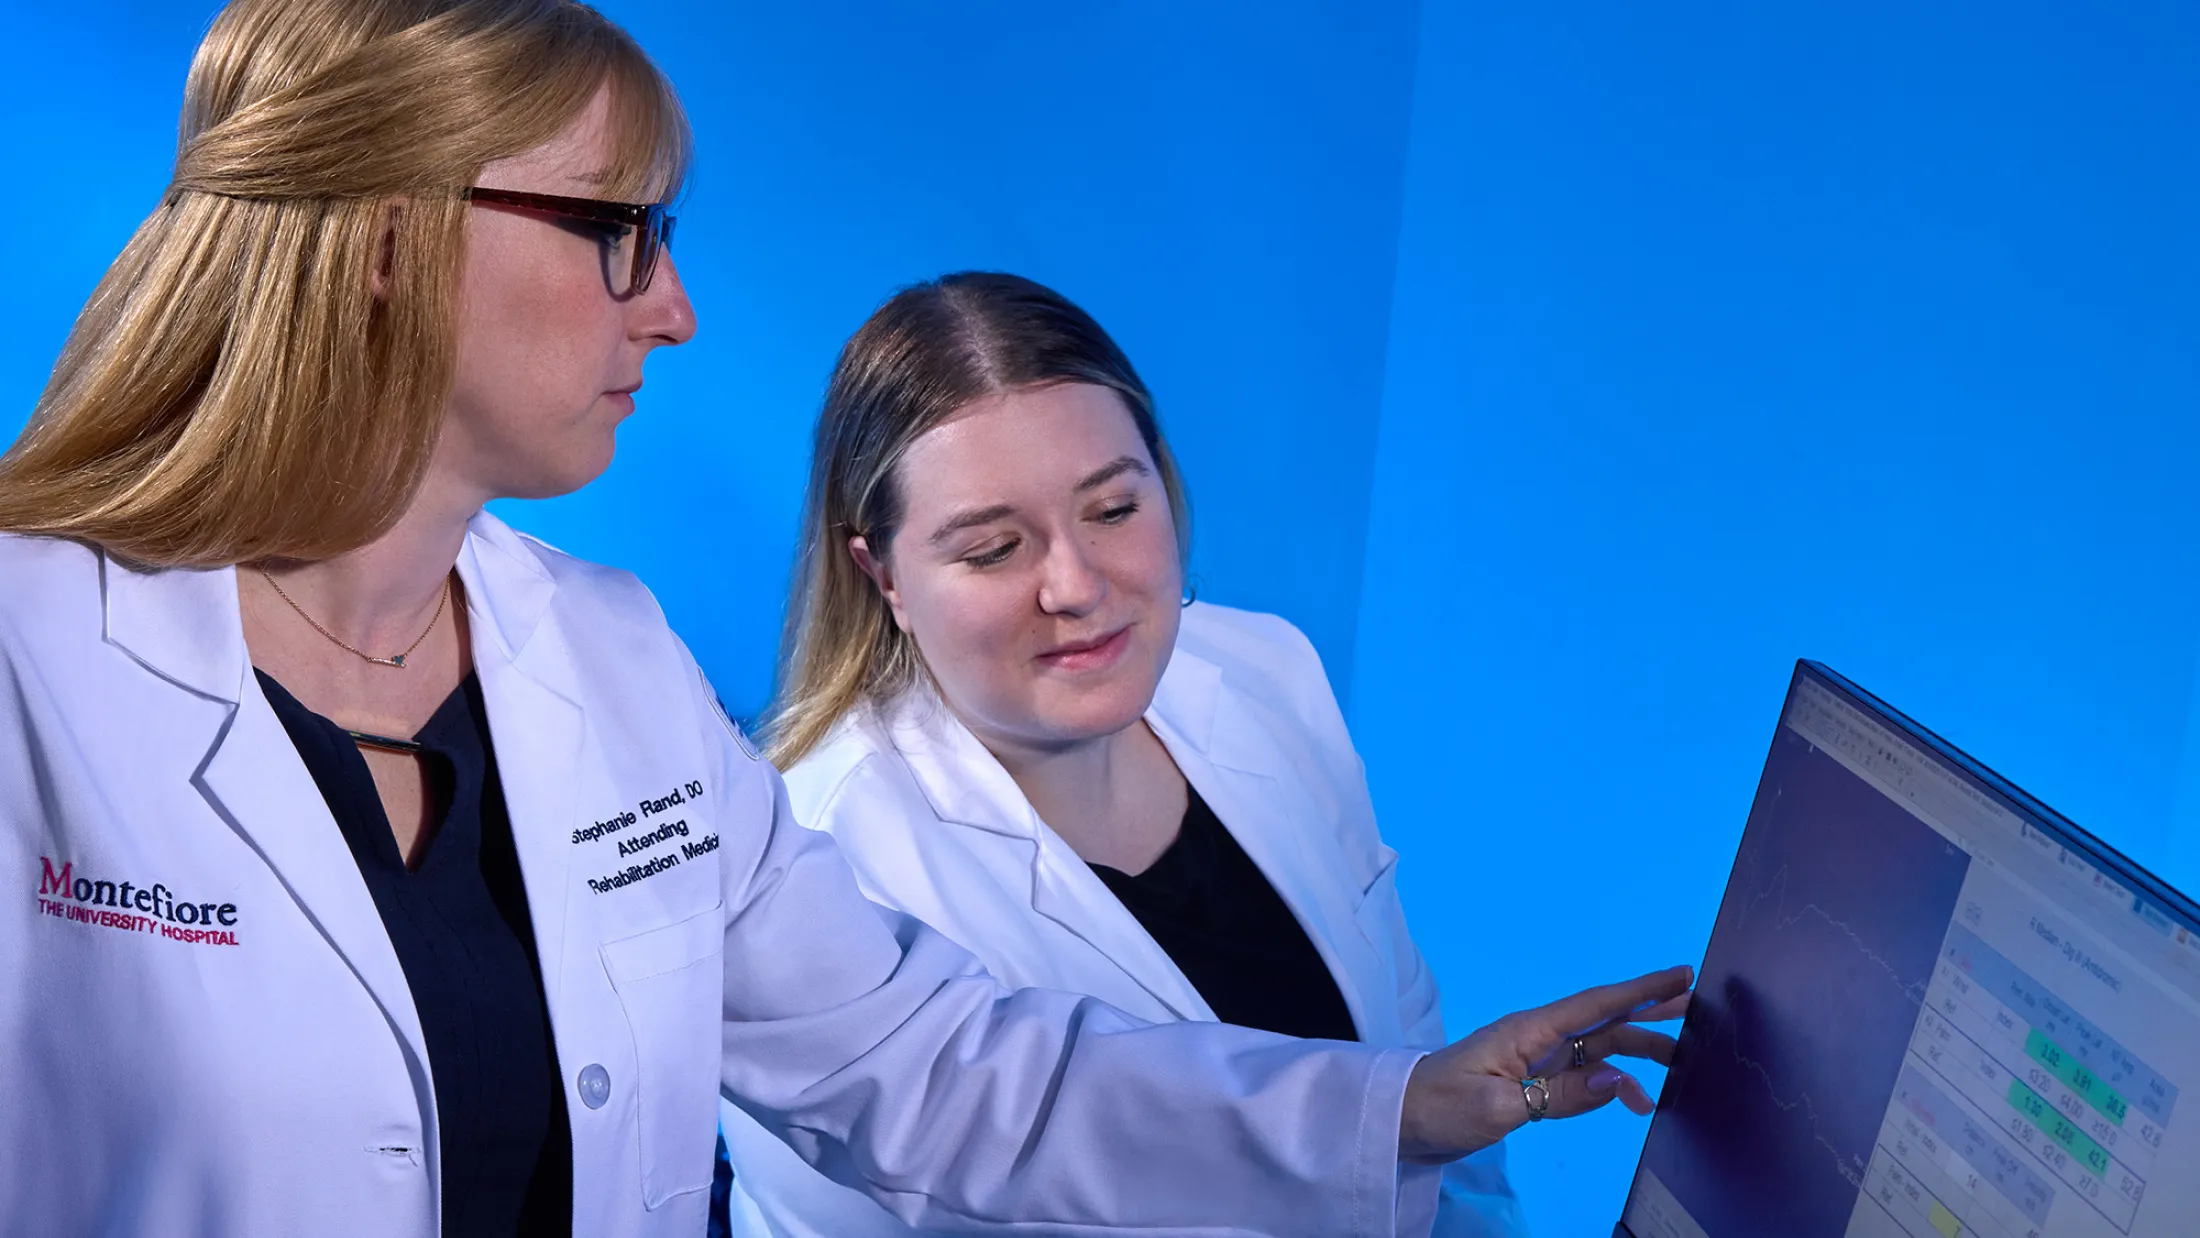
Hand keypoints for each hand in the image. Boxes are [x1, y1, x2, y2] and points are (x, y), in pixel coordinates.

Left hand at [1397, 964, 1692, 1161]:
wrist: (1401, 1118)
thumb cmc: (1440, 1106)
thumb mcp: (1498, 1107)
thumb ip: (1559, 1095)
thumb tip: (1617, 1082)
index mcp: (1528, 1030)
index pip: (1595, 1004)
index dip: (1640, 990)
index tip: (1680, 975)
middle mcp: (1537, 1037)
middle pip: (1604, 1020)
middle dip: (1650, 1012)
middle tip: (1697, 1008)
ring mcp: (1536, 1058)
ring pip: (1598, 1047)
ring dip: (1637, 1053)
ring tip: (1679, 1067)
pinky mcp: (1532, 1080)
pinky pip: (1582, 1075)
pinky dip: (1610, 1085)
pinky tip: (1632, 1101)